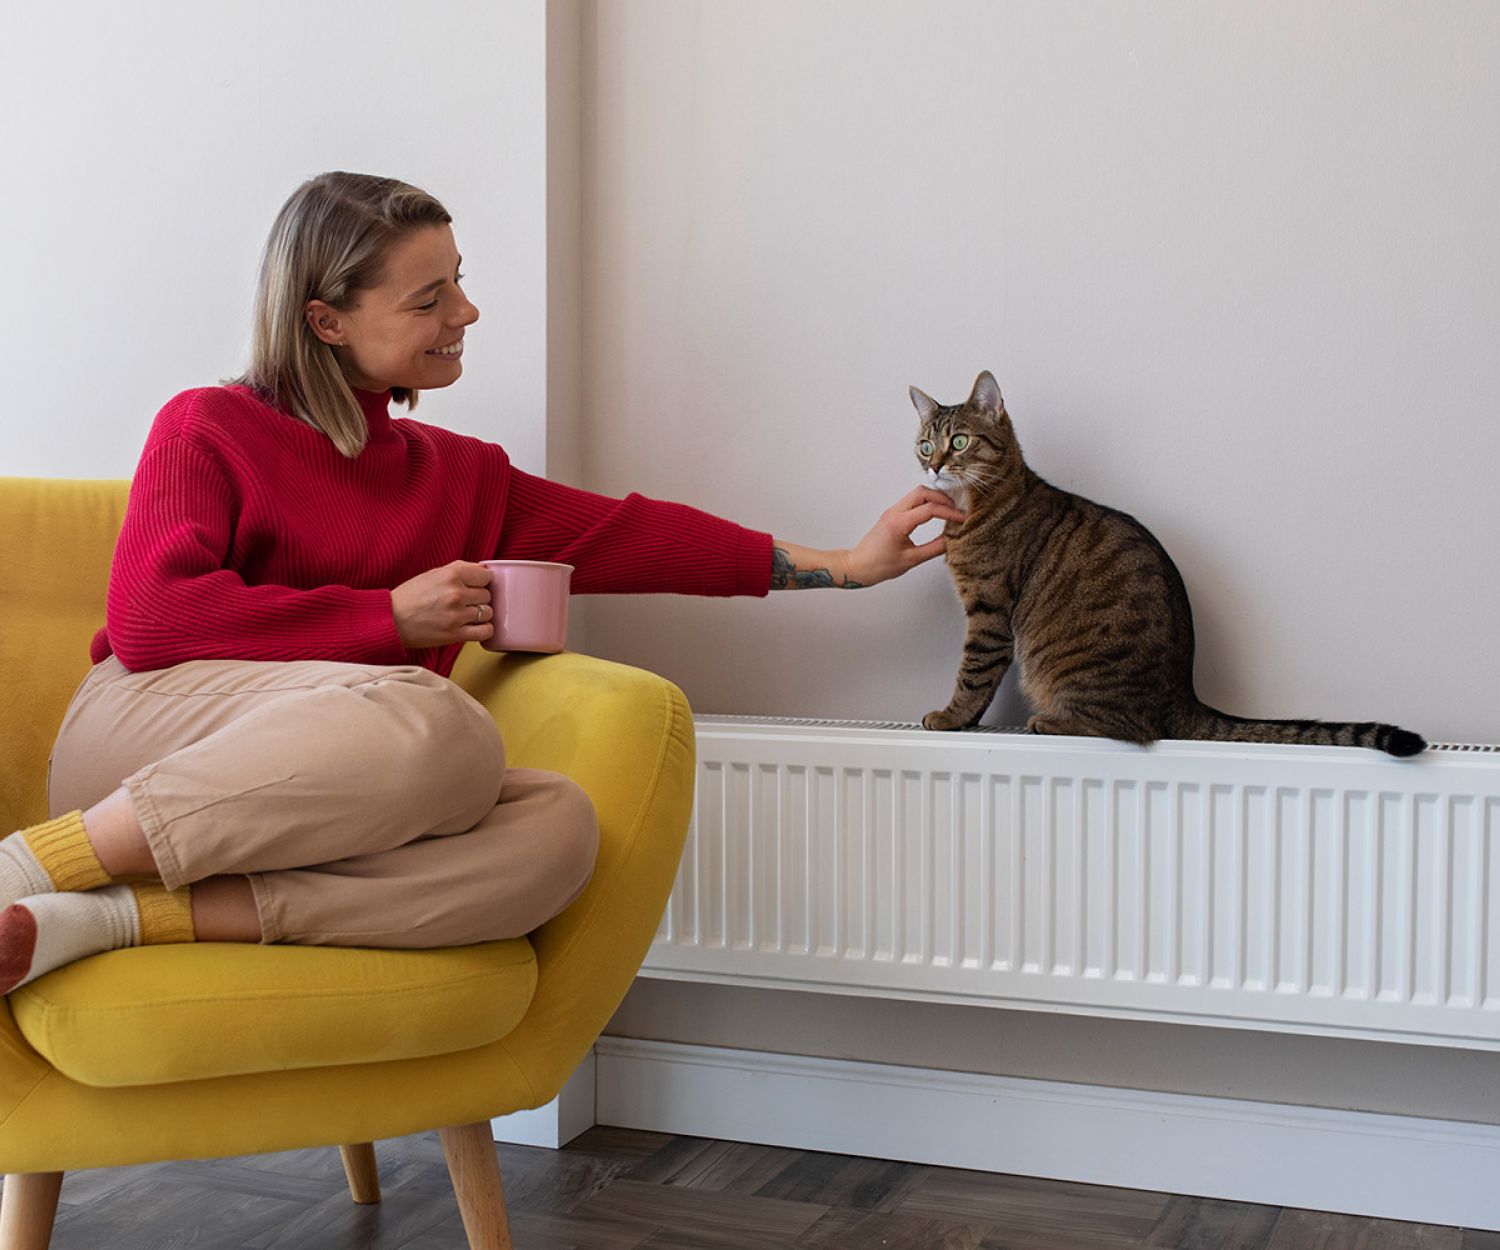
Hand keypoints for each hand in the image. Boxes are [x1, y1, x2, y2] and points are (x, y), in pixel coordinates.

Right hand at [391, 561, 494, 648]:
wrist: (390, 620)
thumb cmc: (410, 596)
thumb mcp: (433, 574)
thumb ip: (459, 570)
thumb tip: (485, 571)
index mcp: (451, 574)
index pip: (486, 576)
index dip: (481, 582)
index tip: (473, 587)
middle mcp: (456, 593)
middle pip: (487, 595)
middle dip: (478, 599)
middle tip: (464, 603)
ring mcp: (457, 615)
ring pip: (488, 613)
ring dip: (480, 615)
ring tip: (465, 615)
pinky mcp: (455, 634)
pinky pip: (485, 631)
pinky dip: (483, 630)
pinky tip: (474, 627)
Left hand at [844, 487, 966, 585]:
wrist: (858, 566)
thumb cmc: (878, 565)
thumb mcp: (911, 560)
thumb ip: (934, 549)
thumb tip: (951, 540)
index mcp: (898, 523)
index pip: (929, 509)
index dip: (949, 513)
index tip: (961, 519)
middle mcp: (894, 512)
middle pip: (922, 492)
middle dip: (942, 499)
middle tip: (956, 511)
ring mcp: (892, 511)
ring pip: (917, 494)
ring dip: (934, 499)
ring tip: (948, 511)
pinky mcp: (892, 514)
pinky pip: (911, 501)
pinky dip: (926, 503)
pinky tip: (934, 514)